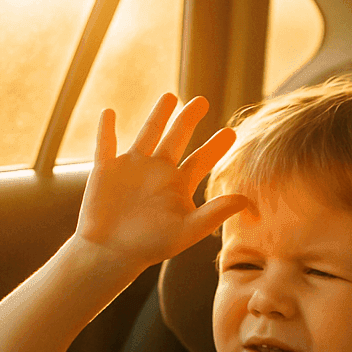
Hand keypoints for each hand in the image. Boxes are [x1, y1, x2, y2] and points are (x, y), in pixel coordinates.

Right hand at [74, 93, 248, 271]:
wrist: (111, 254)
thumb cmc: (150, 246)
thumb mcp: (188, 230)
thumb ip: (215, 213)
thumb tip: (246, 199)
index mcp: (178, 185)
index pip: (201, 160)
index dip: (216, 147)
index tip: (232, 133)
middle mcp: (157, 172)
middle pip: (177, 138)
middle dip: (188, 119)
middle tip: (202, 101)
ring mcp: (132, 169)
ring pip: (147, 134)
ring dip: (158, 115)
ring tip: (170, 96)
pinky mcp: (105, 170)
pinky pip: (106, 144)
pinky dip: (106, 129)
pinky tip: (109, 112)